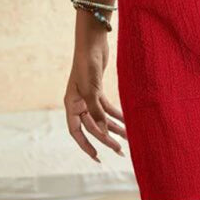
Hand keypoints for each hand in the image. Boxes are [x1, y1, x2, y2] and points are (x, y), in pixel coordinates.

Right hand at [64, 36, 126, 161]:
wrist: (93, 42)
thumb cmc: (87, 64)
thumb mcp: (91, 89)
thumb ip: (96, 111)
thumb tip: (104, 132)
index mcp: (71, 104)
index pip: (76, 131)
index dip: (86, 145)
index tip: (98, 157)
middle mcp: (78, 102)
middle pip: (92, 126)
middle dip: (106, 138)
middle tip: (120, 150)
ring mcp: (88, 96)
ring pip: (102, 118)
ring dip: (114, 127)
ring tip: (129, 138)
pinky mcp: (98, 90)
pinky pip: (108, 107)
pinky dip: (117, 114)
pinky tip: (128, 121)